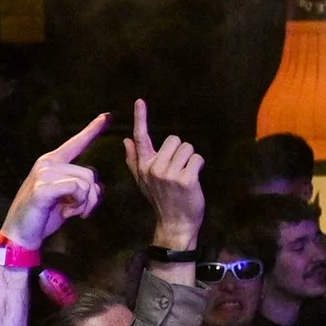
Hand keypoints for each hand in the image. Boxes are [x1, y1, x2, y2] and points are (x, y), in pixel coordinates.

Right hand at [3, 116, 106, 249]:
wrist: (21, 234)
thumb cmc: (43, 216)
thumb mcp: (66, 199)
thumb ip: (81, 188)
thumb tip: (99, 187)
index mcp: (52, 162)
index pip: (76, 143)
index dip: (92, 130)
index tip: (106, 116)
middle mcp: (48, 163)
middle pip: (90, 174)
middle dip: (92, 198)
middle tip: (79, 211)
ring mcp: (44, 173)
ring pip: (85, 183)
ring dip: (84, 203)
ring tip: (69, 212)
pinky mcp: (43, 187)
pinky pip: (76, 188)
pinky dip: (77, 203)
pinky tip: (66, 213)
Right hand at [120, 100, 203, 249]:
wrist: (175, 224)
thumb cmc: (162, 201)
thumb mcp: (143, 182)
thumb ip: (134, 160)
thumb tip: (126, 140)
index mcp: (144, 166)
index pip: (141, 138)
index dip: (140, 118)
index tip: (140, 101)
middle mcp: (154, 168)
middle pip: (174, 139)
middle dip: (180, 151)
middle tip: (179, 170)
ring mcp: (169, 174)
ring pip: (187, 148)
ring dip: (190, 159)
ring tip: (186, 176)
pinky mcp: (186, 179)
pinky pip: (197, 158)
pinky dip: (199, 166)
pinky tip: (194, 180)